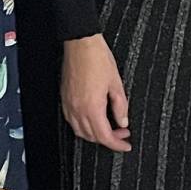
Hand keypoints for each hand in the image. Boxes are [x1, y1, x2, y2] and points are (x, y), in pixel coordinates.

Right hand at [61, 36, 130, 151]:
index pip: (105, 137)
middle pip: (92, 137)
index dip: (117, 145)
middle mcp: (77, 109)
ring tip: (109, 126)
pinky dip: (84, 125)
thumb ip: (121, 106)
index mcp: (92, 107)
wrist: (81, 44)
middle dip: (108, 139)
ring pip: (80, 131)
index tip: (125, 145)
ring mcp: (68, 105)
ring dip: (95, 134)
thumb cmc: (97, 59)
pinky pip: (72, 120)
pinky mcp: (64, 98)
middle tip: (122, 132)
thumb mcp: (117, 84)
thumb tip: (123, 121)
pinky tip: (94, 118)